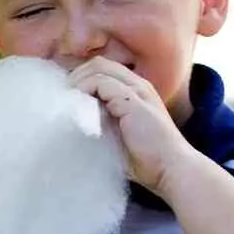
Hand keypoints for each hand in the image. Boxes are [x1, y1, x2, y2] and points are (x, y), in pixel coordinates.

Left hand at [67, 57, 195, 194]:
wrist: (172, 169)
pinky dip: (83, 90)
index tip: (65, 95)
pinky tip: (75, 106)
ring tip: (64, 100)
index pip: (104, 71)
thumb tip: (72, 121)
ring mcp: (137, 91)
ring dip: (77, 81)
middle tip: (61, 96)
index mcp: (137, 92)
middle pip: (99, 64)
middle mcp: (138, 86)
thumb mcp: (119, 137)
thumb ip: (102, 124)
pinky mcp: (131, 101)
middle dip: (76, 76)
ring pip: (98, 68)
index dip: (82, 78)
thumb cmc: (147, 161)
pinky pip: (100, 82)